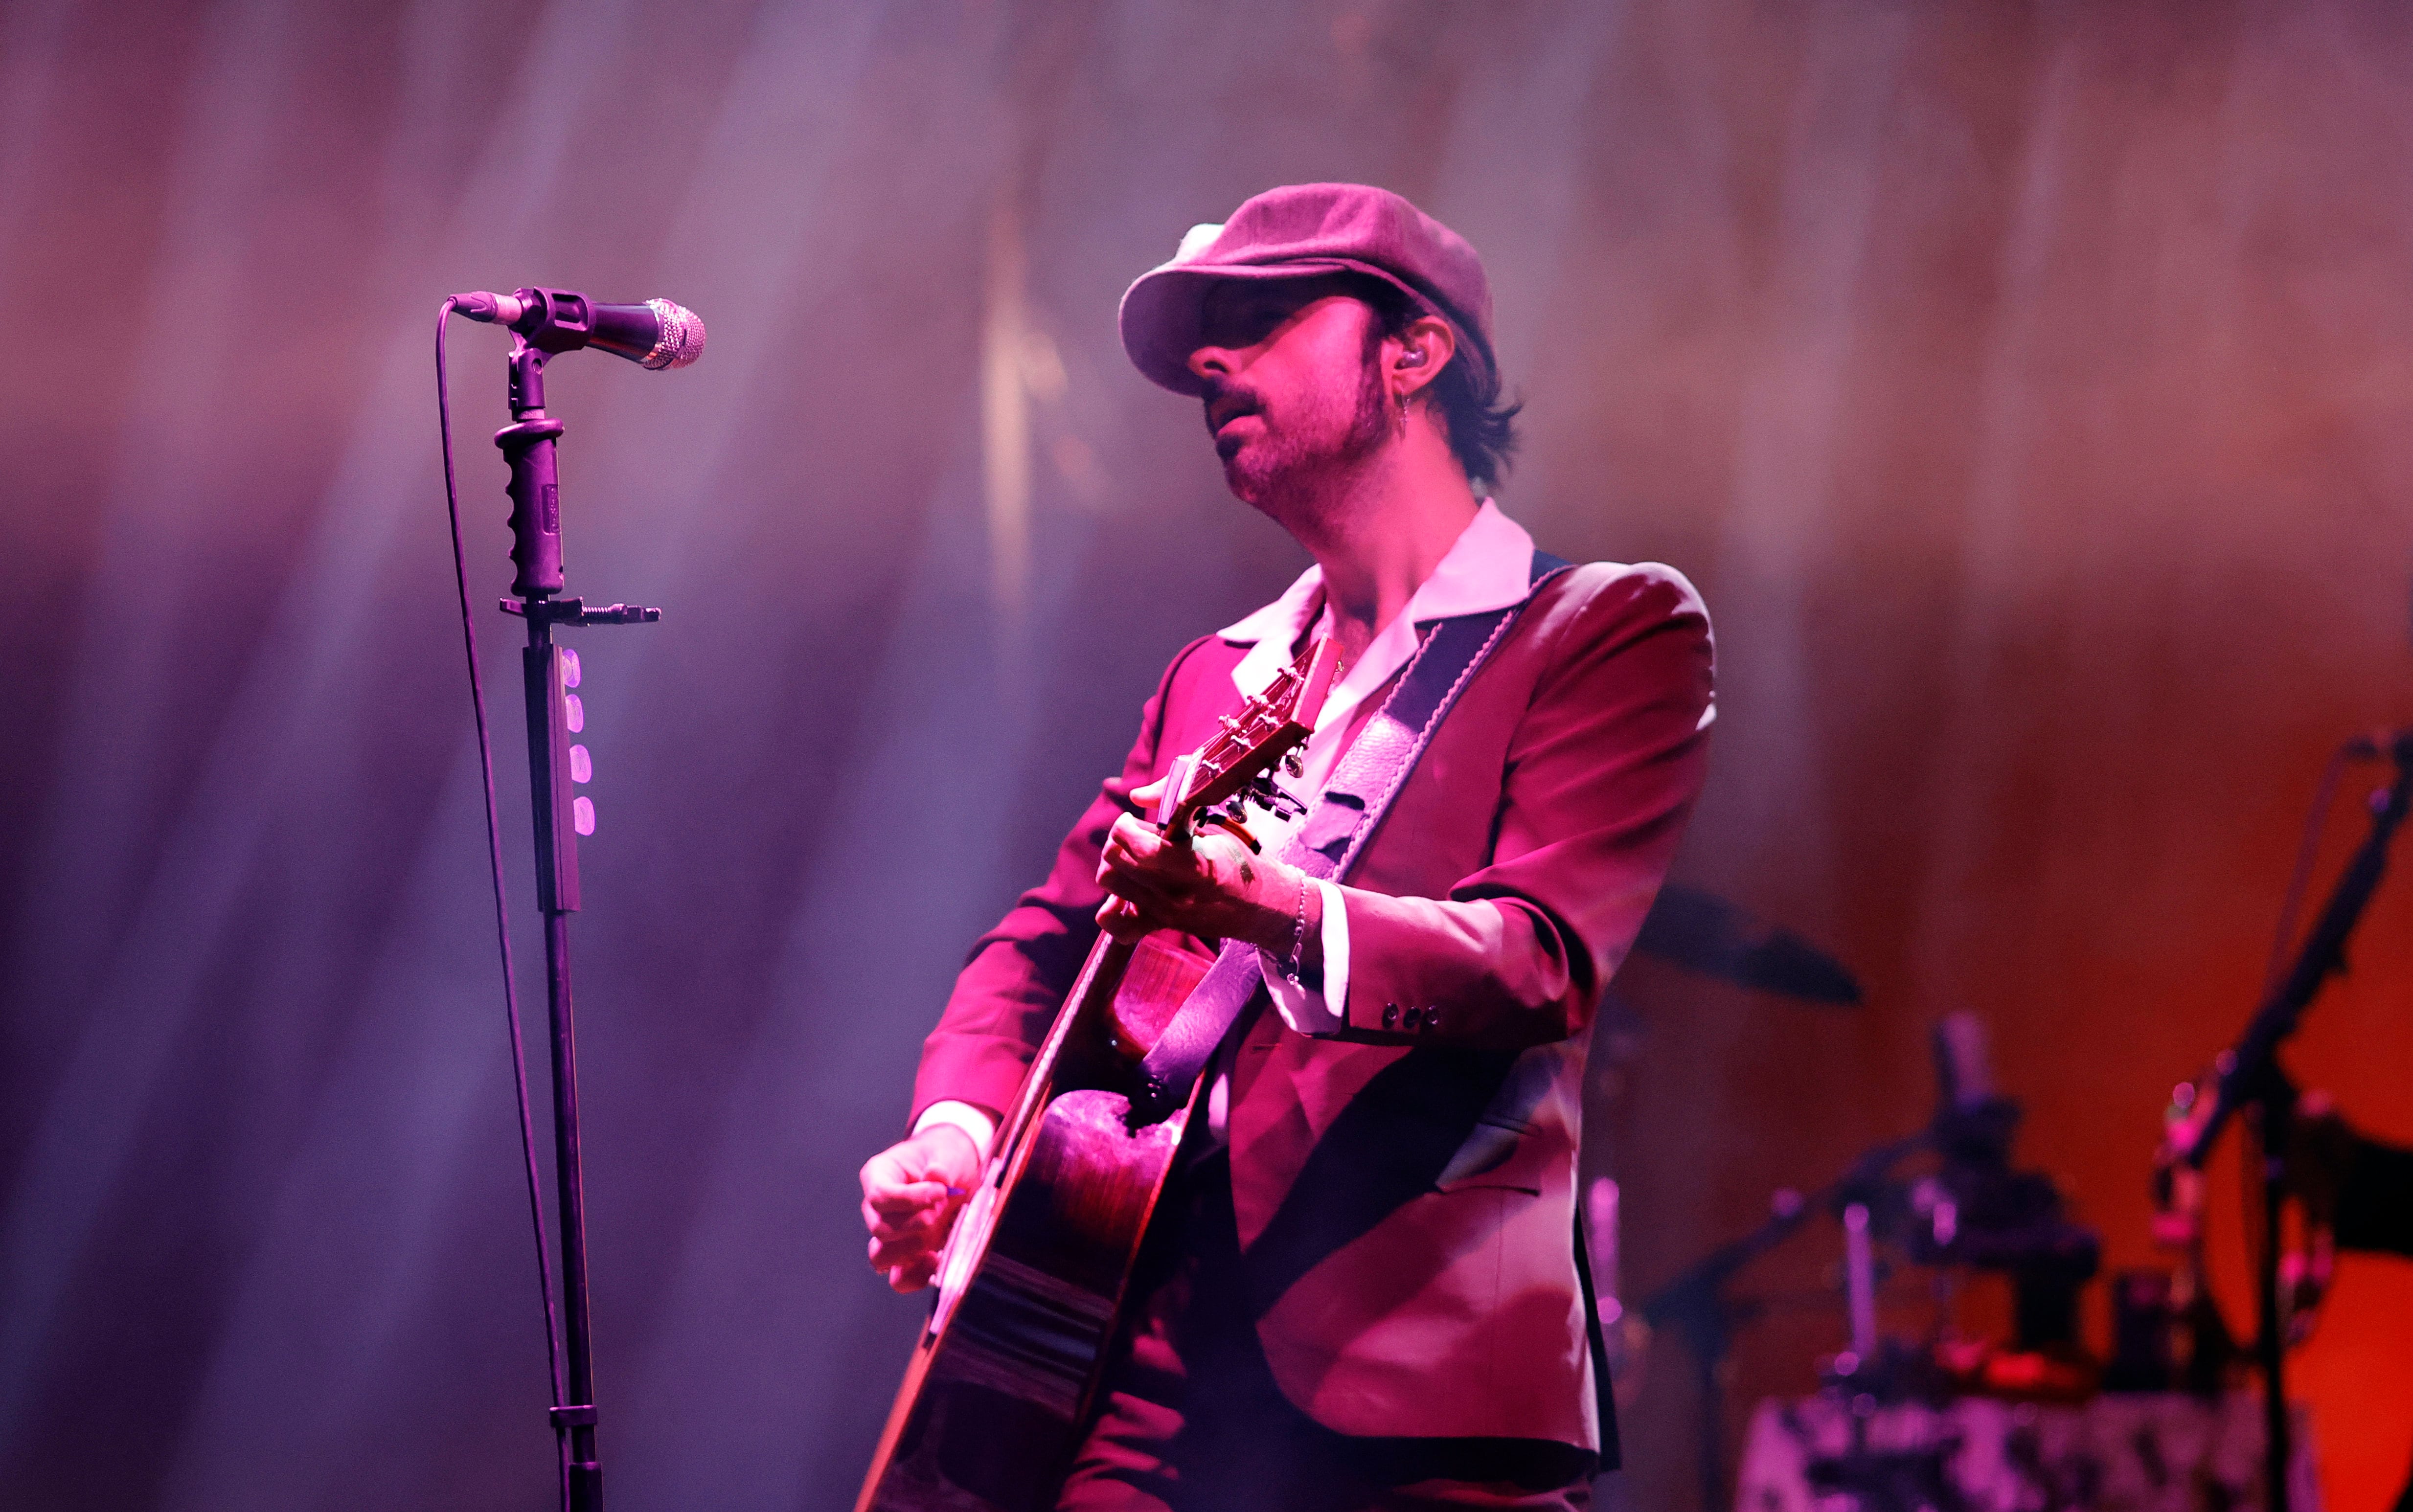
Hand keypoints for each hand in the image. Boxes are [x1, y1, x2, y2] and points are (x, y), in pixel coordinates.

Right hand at [859, 1125, 982, 1292]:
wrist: (957, 1170)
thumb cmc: (944, 1157)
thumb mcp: (947, 1152)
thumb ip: (942, 1165)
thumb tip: (935, 1175)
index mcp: (879, 1176)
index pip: (879, 1195)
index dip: (907, 1199)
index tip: (939, 1192)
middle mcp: (878, 1209)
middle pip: (879, 1228)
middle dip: (912, 1225)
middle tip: (938, 1212)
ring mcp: (890, 1236)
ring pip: (880, 1257)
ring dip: (909, 1251)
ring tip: (934, 1235)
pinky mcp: (907, 1256)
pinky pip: (899, 1278)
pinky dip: (917, 1276)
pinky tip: (936, 1260)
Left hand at [1095, 778, 1303, 948]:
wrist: (1265, 907)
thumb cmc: (1244, 860)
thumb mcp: (1218, 828)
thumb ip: (1176, 807)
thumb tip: (1137, 795)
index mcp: (1195, 866)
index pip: (1138, 847)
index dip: (1124, 826)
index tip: (1132, 818)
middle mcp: (1176, 893)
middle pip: (1114, 861)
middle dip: (1118, 840)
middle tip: (1134, 833)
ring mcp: (1166, 913)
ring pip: (1110, 883)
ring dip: (1113, 864)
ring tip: (1132, 857)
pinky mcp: (1162, 926)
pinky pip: (1117, 927)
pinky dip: (1111, 908)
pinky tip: (1125, 892)